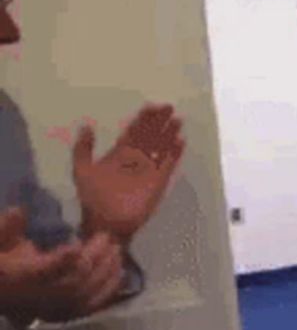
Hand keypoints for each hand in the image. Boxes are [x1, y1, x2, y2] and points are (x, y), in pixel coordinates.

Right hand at [0, 208, 125, 322]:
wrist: (3, 295)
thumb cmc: (2, 263)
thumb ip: (7, 228)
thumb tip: (18, 210)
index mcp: (21, 275)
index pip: (43, 271)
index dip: (62, 260)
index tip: (76, 245)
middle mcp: (42, 294)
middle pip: (74, 279)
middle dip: (94, 258)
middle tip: (107, 237)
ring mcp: (57, 305)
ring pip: (88, 292)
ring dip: (106, 269)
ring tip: (116, 249)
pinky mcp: (69, 312)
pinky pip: (93, 304)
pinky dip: (109, 288)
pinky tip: (120, 271)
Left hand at [73, 103, 184, 244]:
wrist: (106, 223)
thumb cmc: (93, 198)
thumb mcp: (82, 170)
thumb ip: (83, 148)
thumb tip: (86, 125)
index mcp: (119, 153)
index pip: (134, 131)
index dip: (143, 119)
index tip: (151, 106)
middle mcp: (136, 159)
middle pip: (151, 135)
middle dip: (160, 121)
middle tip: (169, 107)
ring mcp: (148, 169)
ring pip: (161, 147)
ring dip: (169, 133)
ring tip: (178, 120)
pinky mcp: (158, 181)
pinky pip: (169, 164)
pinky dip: (175, 153)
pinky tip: (181, 140)